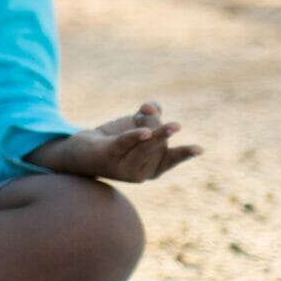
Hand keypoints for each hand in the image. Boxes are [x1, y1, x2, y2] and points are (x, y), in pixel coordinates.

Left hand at [36, 102, 200, 183]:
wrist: (80, 152)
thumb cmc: (115, 141)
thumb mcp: (136, 126)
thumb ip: (150, 115)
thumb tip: (154, 106)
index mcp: (153, 169)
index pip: (171, 160)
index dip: (184, 154)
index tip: (200, 149)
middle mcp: (140, 173)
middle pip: (158, 143)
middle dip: (156, 122)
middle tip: (146, 108)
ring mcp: (124, 168)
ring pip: (145, 144)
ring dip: (154, 128)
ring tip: (169, 122)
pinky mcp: (108, 157)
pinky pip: (125, 144)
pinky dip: (135, 137)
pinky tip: (144, 132)